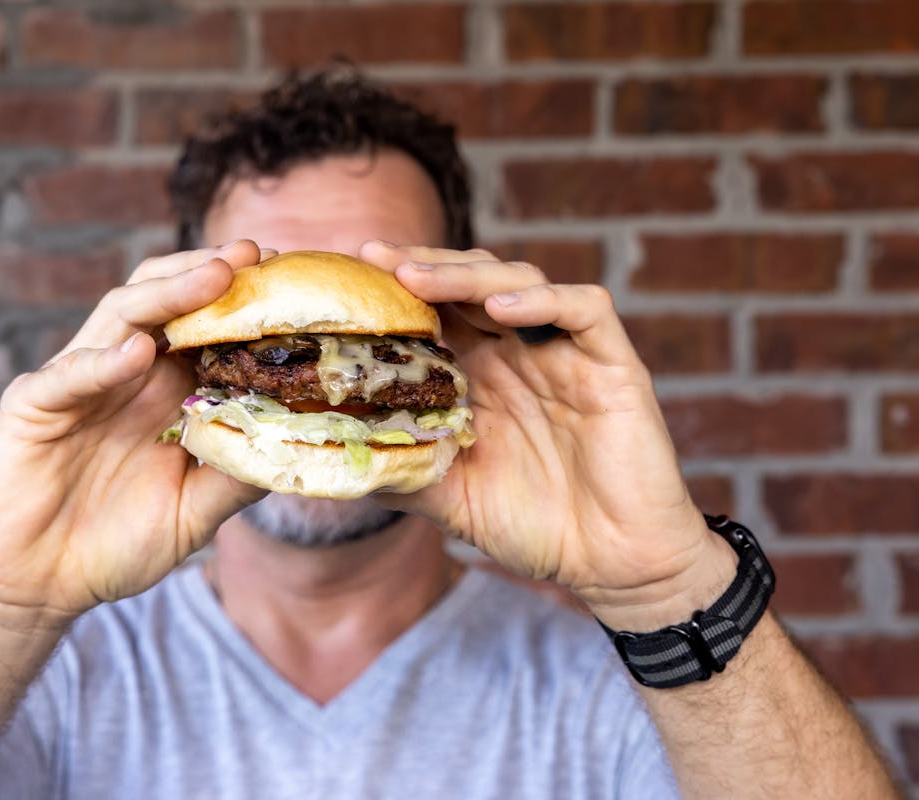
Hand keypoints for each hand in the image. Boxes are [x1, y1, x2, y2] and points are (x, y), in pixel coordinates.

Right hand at [0, 241, 269, 623]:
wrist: (37, 586)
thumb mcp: (192, 514)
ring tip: (214, 278)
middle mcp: (125, 374)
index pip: (204, 325)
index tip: (290, 278)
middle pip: (165, 300)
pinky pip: (68, 375)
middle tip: (254, 255)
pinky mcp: (33, 405)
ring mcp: (79, 383)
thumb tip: (299, 448)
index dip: (242, 300)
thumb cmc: (114, 545)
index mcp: (165, 391)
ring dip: (168, 294)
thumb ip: (236, 479)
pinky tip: (140, 355)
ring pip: (120, 316)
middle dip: (208, 272)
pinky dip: (103, 362)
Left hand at [359, 241, 735, 630]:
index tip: (345, 276)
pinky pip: (586, 310)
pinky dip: (544, 301)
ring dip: (467, 275)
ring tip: (416, 279)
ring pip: (520, 282)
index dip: (393, 289)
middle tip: (372, 258)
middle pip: (469, 281)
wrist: (612, 564)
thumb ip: (399, 470)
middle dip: (420, 266)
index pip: (434, 310)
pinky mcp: (612, 364)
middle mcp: (519, 351)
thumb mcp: (448, 497)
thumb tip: (328, 457)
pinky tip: (500, 307)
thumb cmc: (534, 525)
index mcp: (480, 373)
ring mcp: (566, 352)